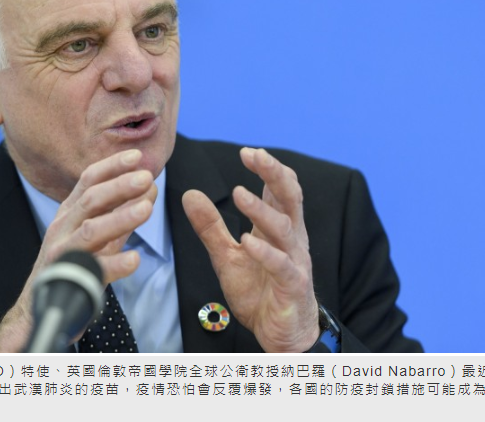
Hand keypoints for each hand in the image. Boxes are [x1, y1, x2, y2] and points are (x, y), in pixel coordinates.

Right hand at [0, 149, 155, 351]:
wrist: (38, 308)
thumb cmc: (72, 264)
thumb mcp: (98, 234)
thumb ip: (121, 212)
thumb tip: (149, 187)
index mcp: (70, 212)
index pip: (89, 181)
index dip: (112, 166)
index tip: (136, 156)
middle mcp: (63, 228)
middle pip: (90, 200)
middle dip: (119, 186)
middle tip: (146, 176)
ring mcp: (63, 253)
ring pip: (90, 231)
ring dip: (120, 217)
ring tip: (147, 208)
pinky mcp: (66, 281)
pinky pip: (92, 271)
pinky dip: (114, 264)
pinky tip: (134, 259)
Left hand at [182, 148, 318, 351]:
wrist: (280, 333)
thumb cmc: (260, 291)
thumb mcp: (227, 255)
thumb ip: (211, 226)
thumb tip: (190, 194)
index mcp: (278, 228)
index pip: (279, 189)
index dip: (267, 168)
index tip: (247, 152)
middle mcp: (291, 239)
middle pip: (290, 197)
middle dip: (273, 173)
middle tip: (254, 155)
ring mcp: (294, 261)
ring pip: (284, 228)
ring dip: (261, 209)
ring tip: (238, 194)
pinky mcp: (292, 285)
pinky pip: (281, 265)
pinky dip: (265, 252)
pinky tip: (247, 241)